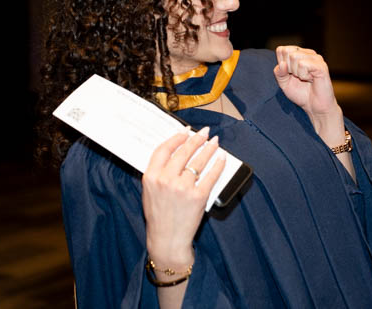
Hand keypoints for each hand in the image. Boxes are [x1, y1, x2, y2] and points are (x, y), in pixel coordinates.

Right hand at [142, 128, 225, 268]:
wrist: (167, 239)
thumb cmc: (159, 216)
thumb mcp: (149, 192)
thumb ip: (158, 173)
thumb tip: (175, 152)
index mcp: (151, 177)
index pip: (163, 149)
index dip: (176, 138)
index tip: (185, 132)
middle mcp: (166, 180)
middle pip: (184, 152)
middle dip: (196, 139)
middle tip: (204, 133)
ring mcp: (183, 188)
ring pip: (199, 160)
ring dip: (209, 148)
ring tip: (214, 142)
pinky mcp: (198, 196)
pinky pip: (211, 175)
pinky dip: (218, 164)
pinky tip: (221, 158)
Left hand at [273, 46, 343, 140]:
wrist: (315, 107)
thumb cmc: (301, 94)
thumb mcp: (284, 83)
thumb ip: (279, 73)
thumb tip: (282, 64)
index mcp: (299, 54)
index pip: (282, 50)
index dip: (282, 65)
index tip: (291, 75)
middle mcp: (308, 53)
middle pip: (287, 52)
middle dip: (289, 69)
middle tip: (299, 78)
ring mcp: (316, 58)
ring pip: (294, 57)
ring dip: (297, 73)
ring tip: (306, 79)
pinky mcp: (321, 65)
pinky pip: (303, 64)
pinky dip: (303, 75)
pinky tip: (311, 79)